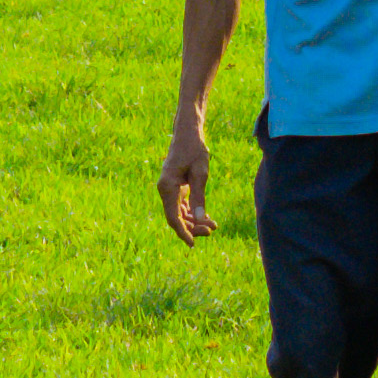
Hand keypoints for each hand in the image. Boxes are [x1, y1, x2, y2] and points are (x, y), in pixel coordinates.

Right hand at [159, 120, 214, 242]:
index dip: (183, 232)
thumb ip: (199, 196)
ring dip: (194, 222)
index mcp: (167, 187)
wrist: (188, 133)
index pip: (173, 217)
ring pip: (179, 214)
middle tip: (212, 230)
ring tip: (213, 225)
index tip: (193, 244)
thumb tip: (199, 219)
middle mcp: (164, 190)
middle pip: (176, 218)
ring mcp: (169, 189)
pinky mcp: (175, 188)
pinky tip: (207, 218)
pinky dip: (193, 213)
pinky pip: (182, 206)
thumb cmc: (194, 150)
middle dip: (193, 227)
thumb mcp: (200, 173)